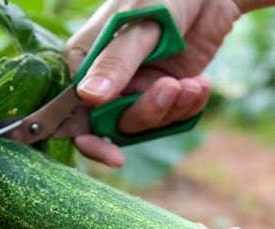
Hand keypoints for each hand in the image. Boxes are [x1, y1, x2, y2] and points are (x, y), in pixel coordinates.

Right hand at [64, 0, 241, 166]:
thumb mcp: (140, 25)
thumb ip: (117, 62)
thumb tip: (88, 98)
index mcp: (84, 59)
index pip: (74, 111)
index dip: (91, 140)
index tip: (114, 157)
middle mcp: (105, 79)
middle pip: (115, 123)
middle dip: (147, 112)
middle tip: (172, 87)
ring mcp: (135, 87)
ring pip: (145, 123)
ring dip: (173, 108)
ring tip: (193, 84)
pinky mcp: (162, 91)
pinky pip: (171, 117)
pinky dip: (189, 106)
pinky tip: (201, 85)